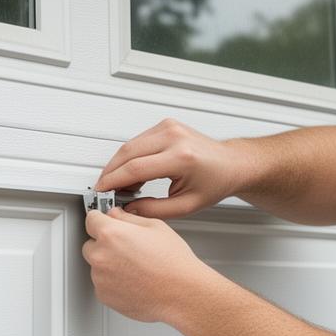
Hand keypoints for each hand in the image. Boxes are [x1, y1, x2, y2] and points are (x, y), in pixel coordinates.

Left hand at [82, 206, 206, 323]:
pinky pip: (103, 284)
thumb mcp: (155, 227)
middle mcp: (101, 256)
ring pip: (97, 266)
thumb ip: (128, 217)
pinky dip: (113, 282)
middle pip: (91, 244)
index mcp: (111, 234)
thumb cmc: (174, 263)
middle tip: (129, 248)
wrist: (182, 294)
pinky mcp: (104, 296)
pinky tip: (134, 280)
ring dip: (109, 264)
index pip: (91, 219)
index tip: (106, 222)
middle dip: (105, 244)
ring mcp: (101, 278)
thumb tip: (116, 215)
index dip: (102, 219)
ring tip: (136, 267)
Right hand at [94, 118, 244, 219]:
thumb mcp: (187, 206)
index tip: (103, 192)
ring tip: (121, 186)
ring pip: (130, 145)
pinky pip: (138, 141)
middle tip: (106, 191)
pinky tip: (132, 173)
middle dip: (111, 173)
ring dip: (119, 165)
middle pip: (127, 153)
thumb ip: (154, 210)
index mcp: (181, 157)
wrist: (231, 164)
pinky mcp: (166, 125)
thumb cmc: (216, 182)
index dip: (113, 181)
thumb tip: (128, 209)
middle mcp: (174, 137)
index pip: (135, 168)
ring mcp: (169, 127)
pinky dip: (129, 157)